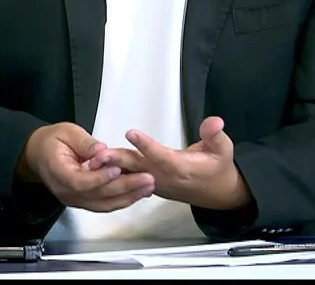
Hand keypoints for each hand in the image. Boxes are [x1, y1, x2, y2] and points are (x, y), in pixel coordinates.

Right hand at [20, 122, 154, 212]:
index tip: (118, 169)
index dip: (100, 178)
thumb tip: (102, 151)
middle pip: (97, 195)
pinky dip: (122, 200)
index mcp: (58, 172)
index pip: (80, 181)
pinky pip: (104, 205)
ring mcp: (75, 200)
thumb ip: (84, 143)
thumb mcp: (66, 132)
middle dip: (124, 188)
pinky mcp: (83, 201)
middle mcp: (66, 191)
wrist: (38, 155)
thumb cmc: (52, 141)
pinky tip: (139, 193)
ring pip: (104, 204)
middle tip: (147, 178)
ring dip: (128, 197)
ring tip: (148, 187)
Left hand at [88, 117, 250, 210]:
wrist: (216, 193)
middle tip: (99, 153)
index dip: (146, 145)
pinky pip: (128, 179)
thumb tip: (215, 120)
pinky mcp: (147, 185)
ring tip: (90, 160)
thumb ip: (215, 135)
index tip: (131, 132)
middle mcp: (163, 177)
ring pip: (129, 174)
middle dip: (118, 160)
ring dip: (110, 168)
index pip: (161, 156)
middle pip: (138, 167)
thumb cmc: (218, 168)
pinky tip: (96, 167)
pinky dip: (113, 174)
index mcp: (181, 168)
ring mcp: (154, 183)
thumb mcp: (224, 150)